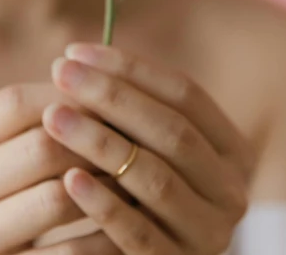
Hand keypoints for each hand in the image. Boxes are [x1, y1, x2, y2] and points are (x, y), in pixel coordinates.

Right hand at [0, 83, 123, 254]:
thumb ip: (29, 125)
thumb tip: (101, 80)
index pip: (12, 103)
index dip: (68, 94)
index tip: (111, 96)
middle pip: (39, 146)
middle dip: (97, 141)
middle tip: (140, 137)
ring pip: (56, 198)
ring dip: (109, 187)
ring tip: (141, 177)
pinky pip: (67, 254)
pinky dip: (104, 237)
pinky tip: (126, 226)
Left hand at [42, 44, 255, 254]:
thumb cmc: (138, 192)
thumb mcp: (149, 148)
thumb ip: (132, 110)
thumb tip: (80, 58)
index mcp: (232, 150)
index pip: (186, 94)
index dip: (130, 68)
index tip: (75, 51)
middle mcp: (231, 191)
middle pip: (173, 132)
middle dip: (112, 97)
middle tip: (60, 73)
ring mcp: (209, 234)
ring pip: (155, 179)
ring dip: (100, 143)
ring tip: (53, 116)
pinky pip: (138, 233)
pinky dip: (103, 205)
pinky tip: (68, 180)